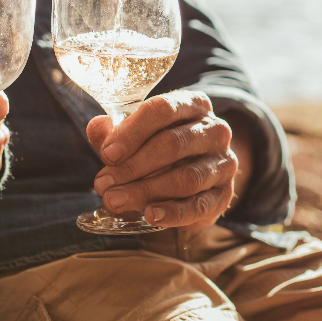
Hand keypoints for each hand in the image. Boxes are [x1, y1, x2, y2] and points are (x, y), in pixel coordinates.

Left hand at [87, 90, 239, 230]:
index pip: (163, 110)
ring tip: (116, 201)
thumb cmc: (162, 147)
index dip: (132, 132)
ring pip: (186, 177)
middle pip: (173, 144)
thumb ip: (116, 131)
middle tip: (103, 185)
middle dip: (133, 166)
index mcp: (193, 105)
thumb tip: (96, 129)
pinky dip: (174, 212)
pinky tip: (151, 215)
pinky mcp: (225, 194)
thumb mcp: (139, 133)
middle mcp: (215, 130)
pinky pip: (200, 205)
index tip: (107, 155)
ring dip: (147, 191)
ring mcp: (224, 163)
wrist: (200, 176)